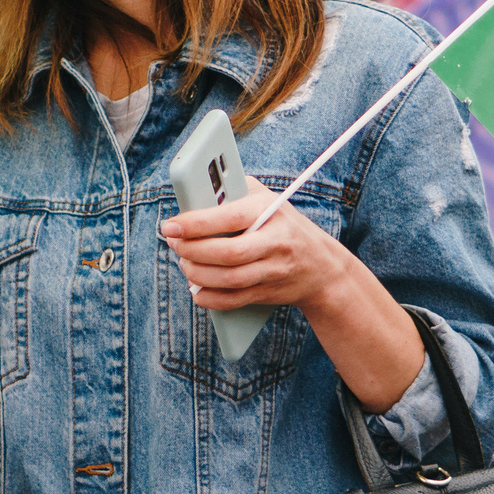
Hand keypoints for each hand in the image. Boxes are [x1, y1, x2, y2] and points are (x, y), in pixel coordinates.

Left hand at [161, 187, 350, 314]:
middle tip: (174, 244)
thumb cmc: (281, 224)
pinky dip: (210, 298)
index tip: (170, 226)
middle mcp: (276, 241)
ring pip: (230, 279)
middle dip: (193, 250)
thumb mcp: (266, 199)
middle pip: (228, 252)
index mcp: (270, 211)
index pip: (229, 217)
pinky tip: (196, 289)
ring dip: (198, 274)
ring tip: (184, 263)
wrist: (322, 266)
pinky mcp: (269, 292)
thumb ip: (233, 193)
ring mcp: (274, 270)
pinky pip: (234, 300)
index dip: (196, 224)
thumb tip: (193, 197)